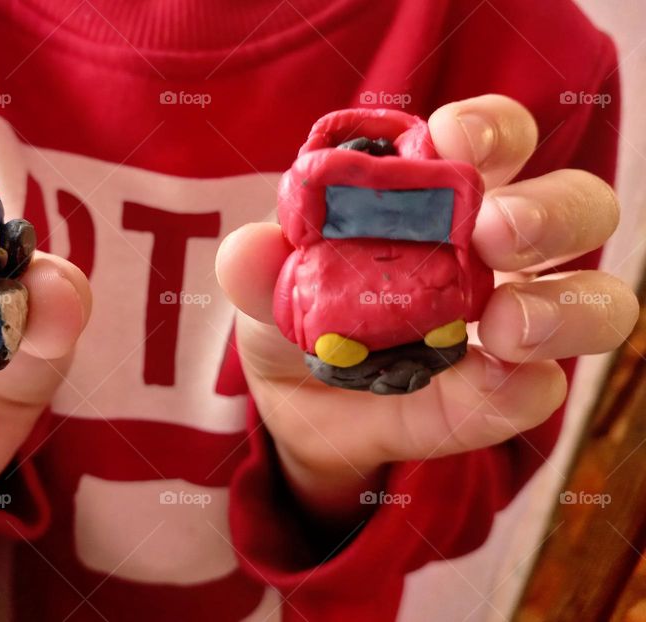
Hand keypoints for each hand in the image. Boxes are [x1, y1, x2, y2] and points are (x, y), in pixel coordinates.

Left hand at [216, 95, 637, 520]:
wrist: (298, 403)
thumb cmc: (297, 313)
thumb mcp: (265, 287)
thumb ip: (260, 268)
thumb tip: (247, 249)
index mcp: (443, 197)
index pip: (493, 140)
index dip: (489, 128)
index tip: (455, 139)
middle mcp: (497, 251)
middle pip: (575, 207)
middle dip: (548, 212)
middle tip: (496, 235)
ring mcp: (513, 324)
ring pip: (594, 299)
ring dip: (564, 307)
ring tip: (505, 325)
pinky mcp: (501, 396)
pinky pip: (536, 391)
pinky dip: (517, 390)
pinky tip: (490, 385)